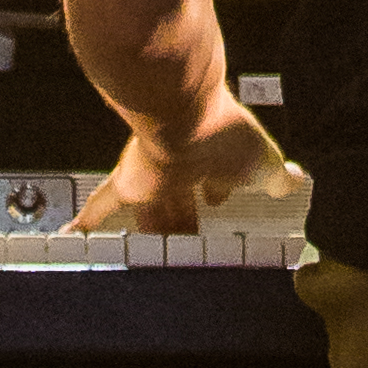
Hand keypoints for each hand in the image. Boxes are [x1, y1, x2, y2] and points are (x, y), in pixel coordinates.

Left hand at [74, 100, 304, 237]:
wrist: (184, 112)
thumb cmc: (224, 134)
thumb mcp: (263, 161)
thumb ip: (278, 176)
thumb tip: (297, 180)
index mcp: (214, 159)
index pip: (215, 179)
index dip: (217, 191)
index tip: (217, 200)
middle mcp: (182, 167)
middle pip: (180, 200)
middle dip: (182, 220)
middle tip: (183, 240)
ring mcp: (153, 175)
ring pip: (148, 209)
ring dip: (149, 230)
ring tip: (145, 255)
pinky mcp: (128, 181)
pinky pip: (102, 205)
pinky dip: (87, 221)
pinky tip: (71, 236)